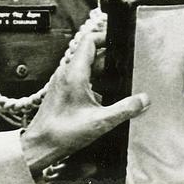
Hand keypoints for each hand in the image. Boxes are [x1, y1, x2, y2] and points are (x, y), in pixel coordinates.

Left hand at [20, 27, 147, 173]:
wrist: (40, 146)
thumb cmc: (62, 133)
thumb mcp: (101, 121)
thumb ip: (125, 109)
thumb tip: (142, 100)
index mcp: (74, 73)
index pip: (90, 41)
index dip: (106, 37)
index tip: (119, 43)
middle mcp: (66, 73)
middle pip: (91, 55)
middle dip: (110, 61)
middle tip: (125, 70)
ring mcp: (62, 82)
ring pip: (86, 68)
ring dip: (101, 74)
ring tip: (116, 85)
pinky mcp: (61, 92)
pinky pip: (80, 80)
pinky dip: (93, 84)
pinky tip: (103, 100)